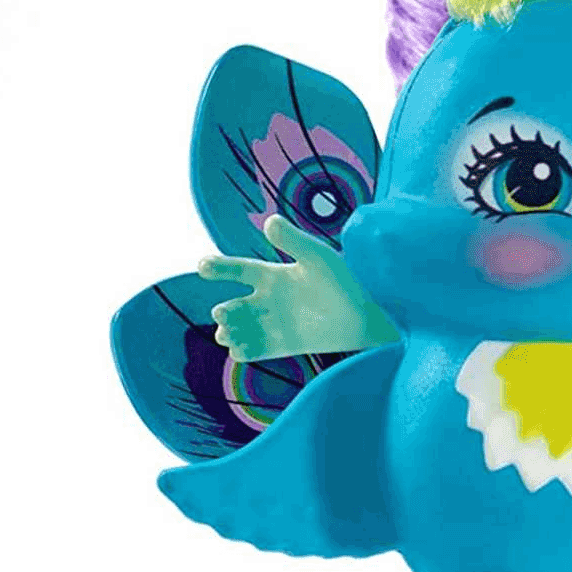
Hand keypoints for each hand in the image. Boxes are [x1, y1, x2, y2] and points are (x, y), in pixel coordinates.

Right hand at [197, 215, 384, 360]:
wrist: (370, 313)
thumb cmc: (347, 278)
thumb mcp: (318, 257)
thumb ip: (293, 241)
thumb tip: (269, 221)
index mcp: (276, 274)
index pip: (240, 270)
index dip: (220, 267)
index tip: (202, 266)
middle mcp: (273, 299)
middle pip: (236, 305)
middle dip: (225, 310)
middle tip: (223, 312)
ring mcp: (278, 323)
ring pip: (243, 328)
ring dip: (231, 332)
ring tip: (227, 333)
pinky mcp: (286, 345)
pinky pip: (258, 350)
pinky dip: (245, 351)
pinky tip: (239, 349)